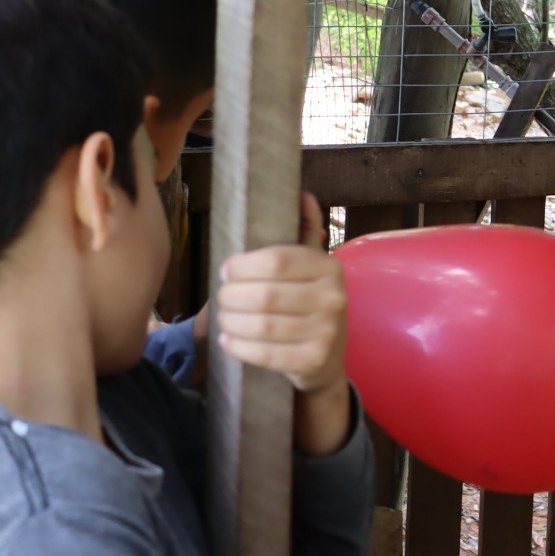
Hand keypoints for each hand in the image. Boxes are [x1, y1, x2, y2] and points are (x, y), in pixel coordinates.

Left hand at [214, 195, 346, 396]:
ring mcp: (326, 332)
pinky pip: (266, 354)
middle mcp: (334, 298)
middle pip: (267, 294)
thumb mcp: (310, 268)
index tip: (225, 269)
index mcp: (329, 267)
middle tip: (220, 297)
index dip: (244, 265)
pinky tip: (228, 340)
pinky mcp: (313, 361)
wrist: (327, 360)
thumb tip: (303, 194)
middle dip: (232, 296)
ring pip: (263, 325)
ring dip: (232, 321)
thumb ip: (304, 232)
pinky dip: (239, 346)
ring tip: (222, 317)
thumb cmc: (308, 305)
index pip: (279, 260)